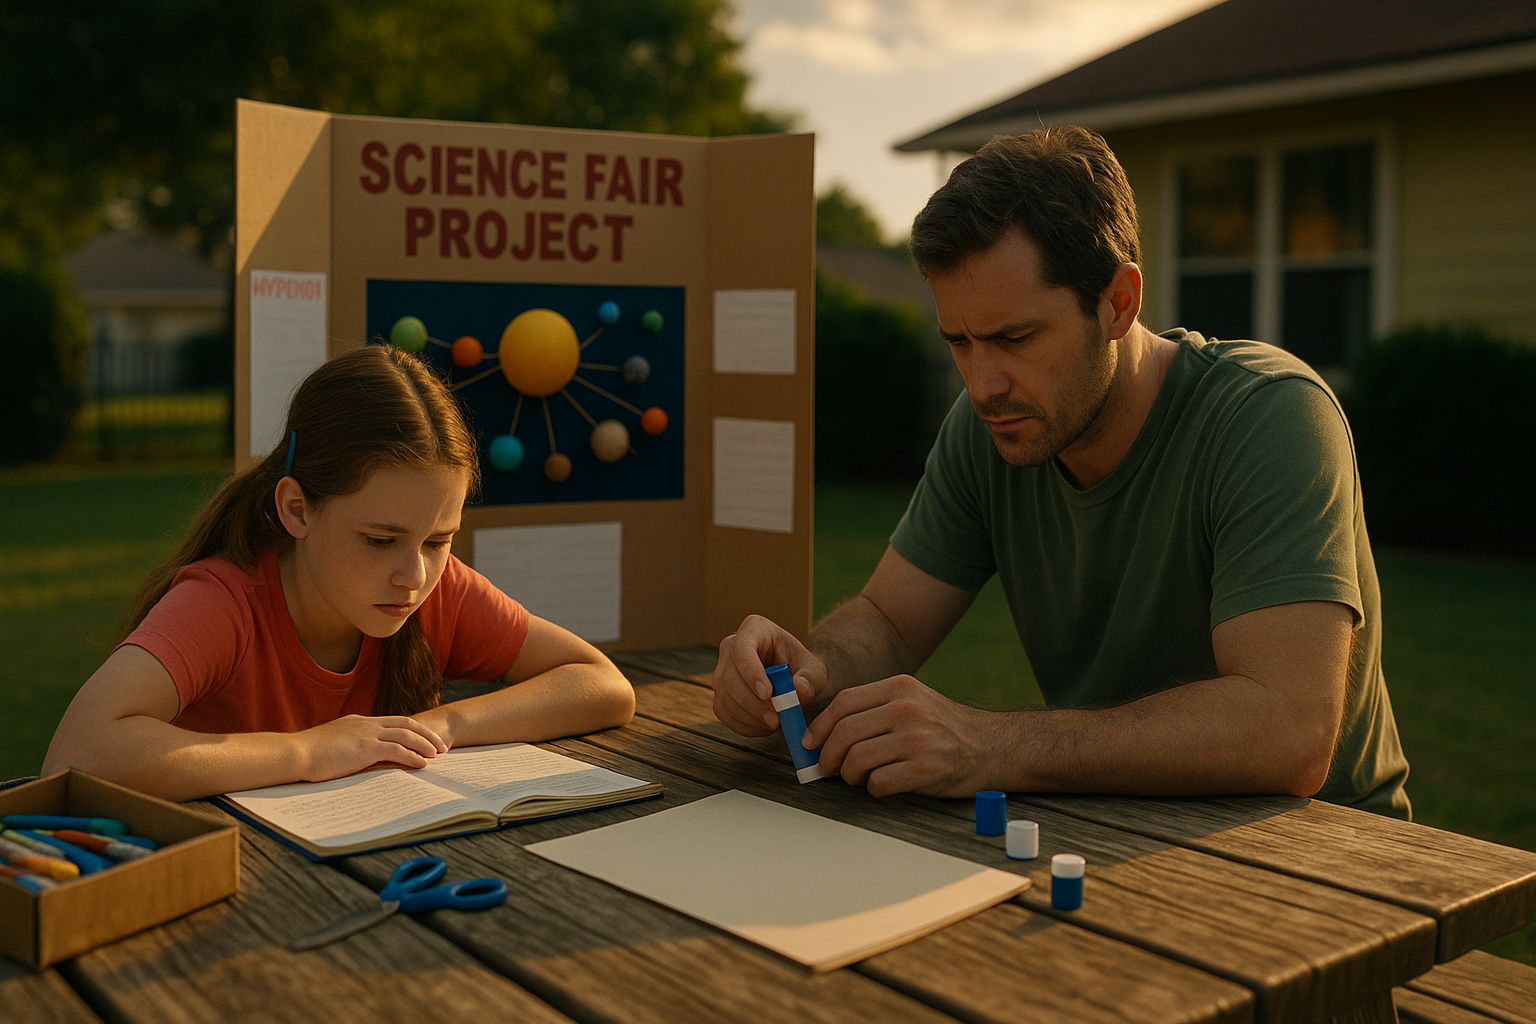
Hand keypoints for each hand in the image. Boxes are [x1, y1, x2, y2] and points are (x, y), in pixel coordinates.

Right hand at [296, 715, 448, 781]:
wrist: (295, 753)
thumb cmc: (307, 755)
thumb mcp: (332, 744)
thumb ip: (348, 746)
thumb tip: (356, 758)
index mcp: (359, 722)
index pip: (393, 721)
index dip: (412, 729)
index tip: (425, 739)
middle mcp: (366, 724)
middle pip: (406, 724)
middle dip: (426, 734)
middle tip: (441, 745)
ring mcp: (366, 734)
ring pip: (406, 735)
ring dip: (425, 744)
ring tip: (438, 755)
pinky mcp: (365, 748)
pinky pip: (397, 750)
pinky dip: (413, 756)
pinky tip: (423, 764)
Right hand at [713, 615, 825, 736]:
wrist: (790, 676)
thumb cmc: (799, 666)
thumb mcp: (813, 668)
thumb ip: (811, 678)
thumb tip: (799, 690)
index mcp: (753, 629)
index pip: (742, 649)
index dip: (751, 672)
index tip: (767, 694)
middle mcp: (731, 646)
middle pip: (729, 677)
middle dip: (752, 703)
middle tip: (775, 719)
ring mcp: (721, 670)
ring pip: (724, 697)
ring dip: (749, 717)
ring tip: (774, 723)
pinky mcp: (719, 693)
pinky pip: (724, 713)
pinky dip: (743, 725)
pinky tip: (763, 726)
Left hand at [804, 675, 999, 797]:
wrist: (993, 747)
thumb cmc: (946, 729)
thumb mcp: (914, 701)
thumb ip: (876, 709)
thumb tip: (826, 733)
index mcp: (900, 688)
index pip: (844, 703)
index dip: (819, 726)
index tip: (810, 743)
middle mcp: (906, 709)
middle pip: (845, 732)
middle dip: (828, 756)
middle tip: (826, 769)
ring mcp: (917, 739)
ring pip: (856, 759)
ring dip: (849, 775)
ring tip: (858, 778)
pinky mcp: (925, 769)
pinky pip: (878, 783)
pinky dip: (872, 789)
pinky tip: (882, 786)